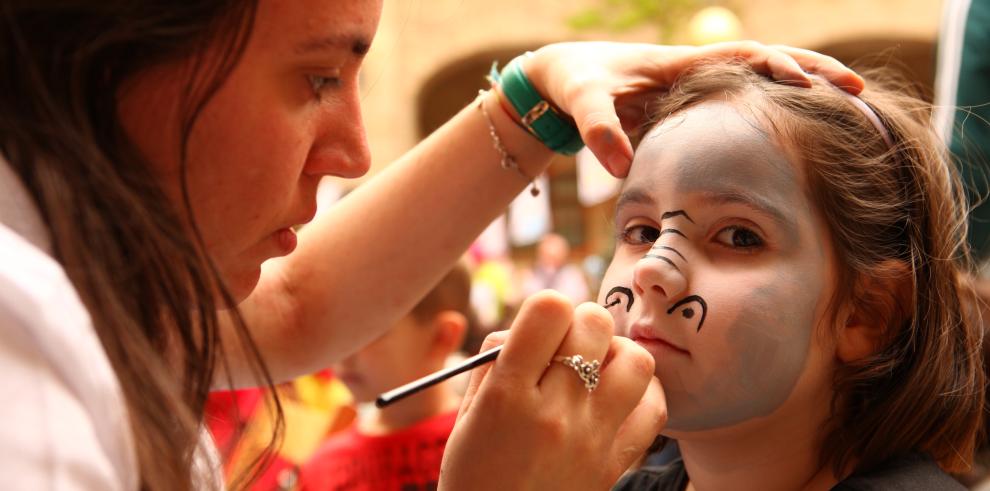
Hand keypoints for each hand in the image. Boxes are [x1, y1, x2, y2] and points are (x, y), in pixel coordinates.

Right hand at [439, 291, 665, 490]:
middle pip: (596, 324)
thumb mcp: (465, 415)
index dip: (547, 308)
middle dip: (582, 323)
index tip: (541, 327)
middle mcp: (555, 412)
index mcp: (507, 395)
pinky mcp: (616, 463)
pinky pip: (655, 408)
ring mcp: (592, 438)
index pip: (549, 309)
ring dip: (617, 353)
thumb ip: (495, 361)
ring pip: (636, 360)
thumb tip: (530, 326)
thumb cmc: (473, 477)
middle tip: (568, 345)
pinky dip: (642, 393)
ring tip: (598, 368)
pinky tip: (619, 397)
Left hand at [523, 41, 863, 176]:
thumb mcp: (581, 103)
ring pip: (762, 82)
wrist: (561, 79)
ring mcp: (697, 86)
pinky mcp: (691, 104)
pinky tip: (796, 133)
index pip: (744, 56)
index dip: (779, 67)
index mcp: (681, 64)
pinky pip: (743, 102)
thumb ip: (598, 130)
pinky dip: (774, 110)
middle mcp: (697, 70)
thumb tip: (620, 168)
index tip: (812, 86)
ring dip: (802, 90)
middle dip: (813, 71)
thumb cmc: (573, 83)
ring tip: (847, 109)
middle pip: (768, 61)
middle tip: (858, 91)